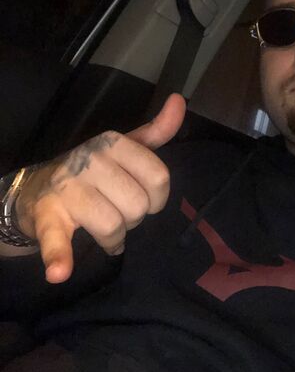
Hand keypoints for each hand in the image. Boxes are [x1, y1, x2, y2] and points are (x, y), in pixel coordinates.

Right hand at [15, 94, 185, 283]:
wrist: (38, 189)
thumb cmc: (93, 170)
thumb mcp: (125, 147)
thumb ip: (156, 130)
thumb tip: (179, 100)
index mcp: (113, 142)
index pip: (159, 177)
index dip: (156, 197)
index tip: (143, 198)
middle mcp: (89, 159)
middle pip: (138, 205)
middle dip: (133, 218)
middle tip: (117, 212)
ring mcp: (67, 187)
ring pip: (113, 225)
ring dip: (113, 238)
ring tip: (104, 230)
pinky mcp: (47, 216)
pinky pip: (57, 239)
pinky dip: (59, 257)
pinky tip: (60, 271)